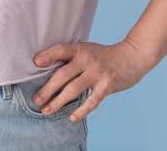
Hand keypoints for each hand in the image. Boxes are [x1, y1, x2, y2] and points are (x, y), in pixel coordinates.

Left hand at [31, 40, 151, 121]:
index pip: (61, 50)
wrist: (131, 57)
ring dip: (58, 102)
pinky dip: (82, 111)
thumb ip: (71, 57)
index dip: (48, 55)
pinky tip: (72, 117)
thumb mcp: (87, 49)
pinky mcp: (107, 86)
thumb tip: (46, 69)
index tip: (36, 63)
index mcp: (80, 49)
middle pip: (63, 75)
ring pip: (74, 89)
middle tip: (36, 99)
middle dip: (48, 89)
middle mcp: (87, 60)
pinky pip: (92, 101)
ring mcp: (97, 73)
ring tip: (46, 110)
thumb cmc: (103, 55)